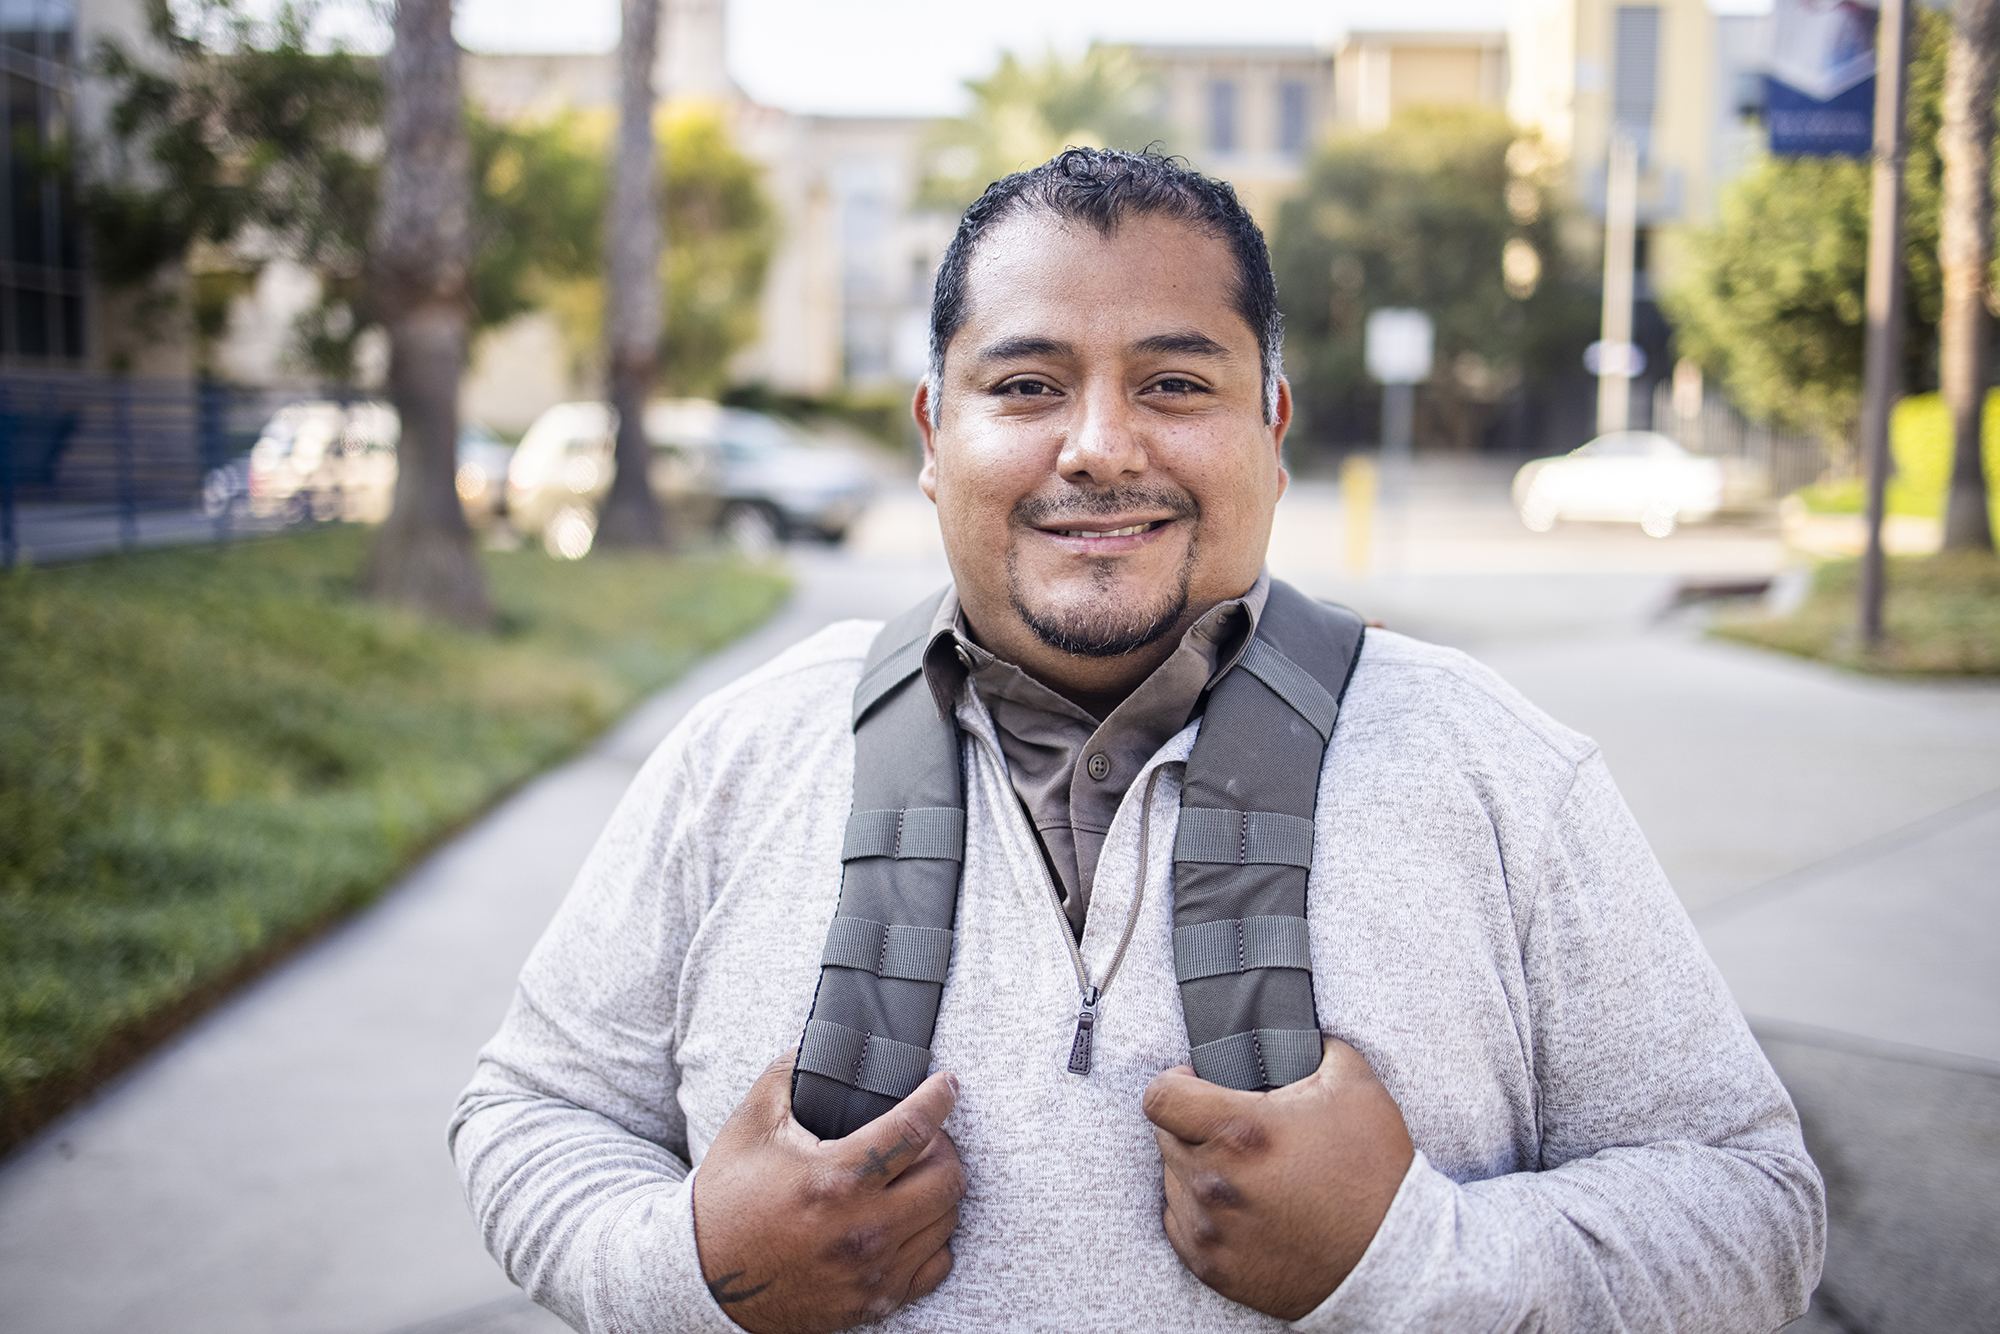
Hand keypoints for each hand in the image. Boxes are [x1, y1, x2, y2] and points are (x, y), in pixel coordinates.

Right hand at [691, 1049, 966, 1332]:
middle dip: (944, 1144)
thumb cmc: (726, 1200)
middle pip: (947, 1177)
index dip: (940, 1097)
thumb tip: (819, 1040)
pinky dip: (933, 1237)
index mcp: (834, 1180)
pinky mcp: (873, 1302)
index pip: (916, 1129)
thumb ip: (788, 1073)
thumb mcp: (750, 1125)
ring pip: (947, 1220)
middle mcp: (862, 1229)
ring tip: (914, 1173)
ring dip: (938, 1188)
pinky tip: (910, 1218)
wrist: (701, 1279)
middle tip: (924, 1134)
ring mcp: (871, 1271)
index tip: (946, 1084)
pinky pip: (936, 1265)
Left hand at [1143, 1037, 1413, 1319]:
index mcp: (1239, 1132)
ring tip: (1245, 1170)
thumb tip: (1284, 1030)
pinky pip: (1180, 1226)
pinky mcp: (1215, 1269)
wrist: (1395, 1258)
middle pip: (1166, 1137)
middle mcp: (1214, 1184)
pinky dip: (1201, 1212)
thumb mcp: (1353, 1083)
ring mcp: (1211, 1231)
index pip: (1159, 1097)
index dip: (1176, 1083)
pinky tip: (1239, 1205)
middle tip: (1237, 1131)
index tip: (1197, 1085)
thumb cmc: (1375, 1172)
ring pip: (1172, 1181)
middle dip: (1195, 1125)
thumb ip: (1308, 1044)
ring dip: (1198, 1168)